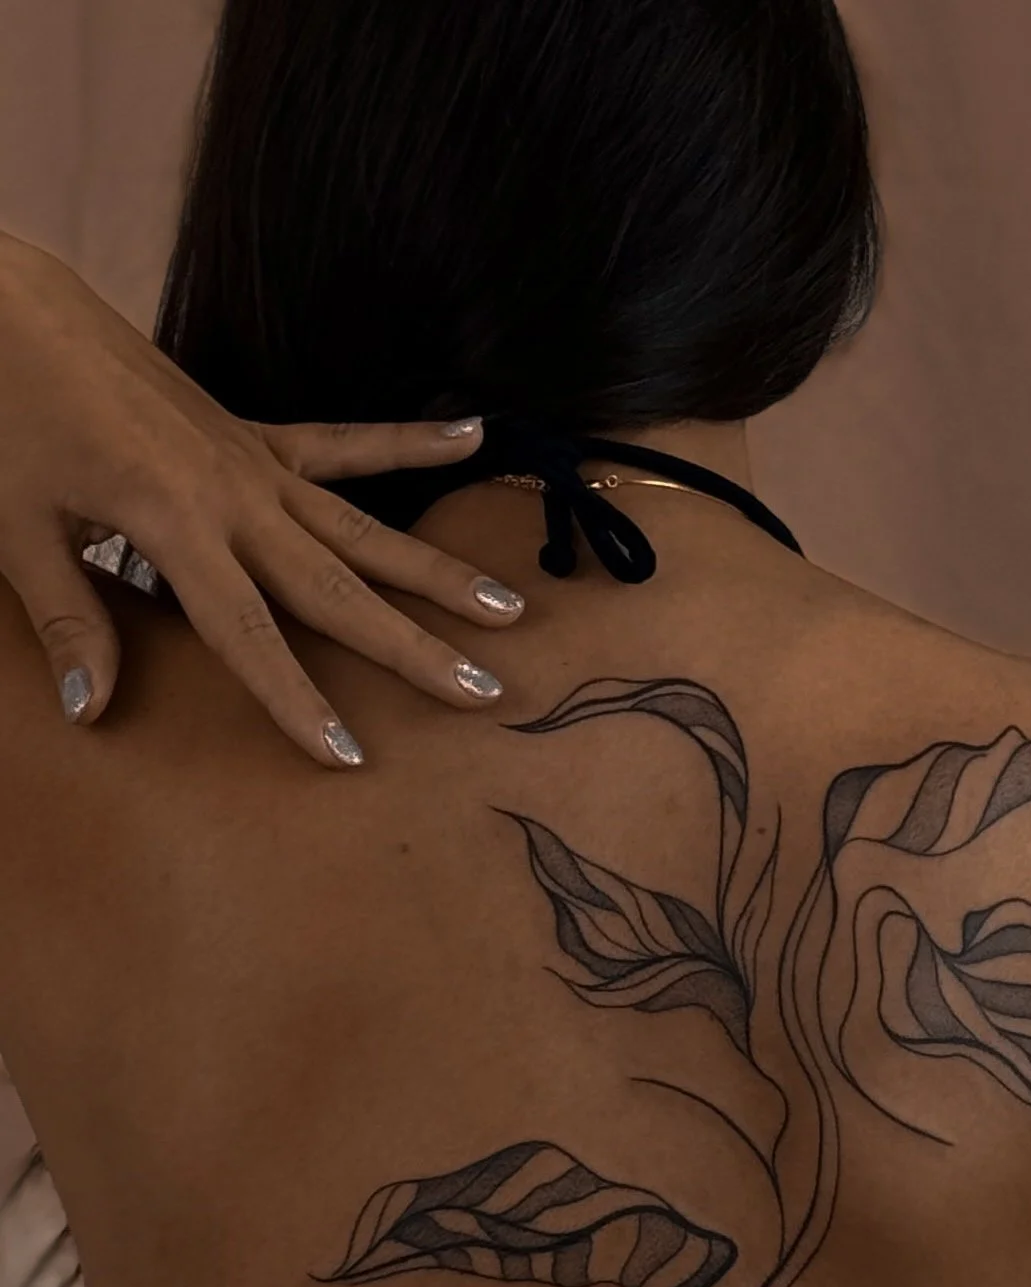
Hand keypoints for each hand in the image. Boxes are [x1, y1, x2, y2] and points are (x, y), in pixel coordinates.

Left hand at [0, 232, 522, 767]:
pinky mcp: (250, 434)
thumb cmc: (3, 418)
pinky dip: (408, 440)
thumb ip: (66, 615)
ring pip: (361, 528)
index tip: (347, 754)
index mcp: (172, 522)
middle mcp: (231, 494)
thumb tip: (92, 708)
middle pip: (337, 587)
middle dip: (412, 645)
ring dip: (434, 571)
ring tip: (506, 607)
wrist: (9, 312)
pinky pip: (343, 444)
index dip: (296, 699)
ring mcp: (250, 461)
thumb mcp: (15, 527)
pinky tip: (474, 433)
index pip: (246, 633)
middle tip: (483, 688)